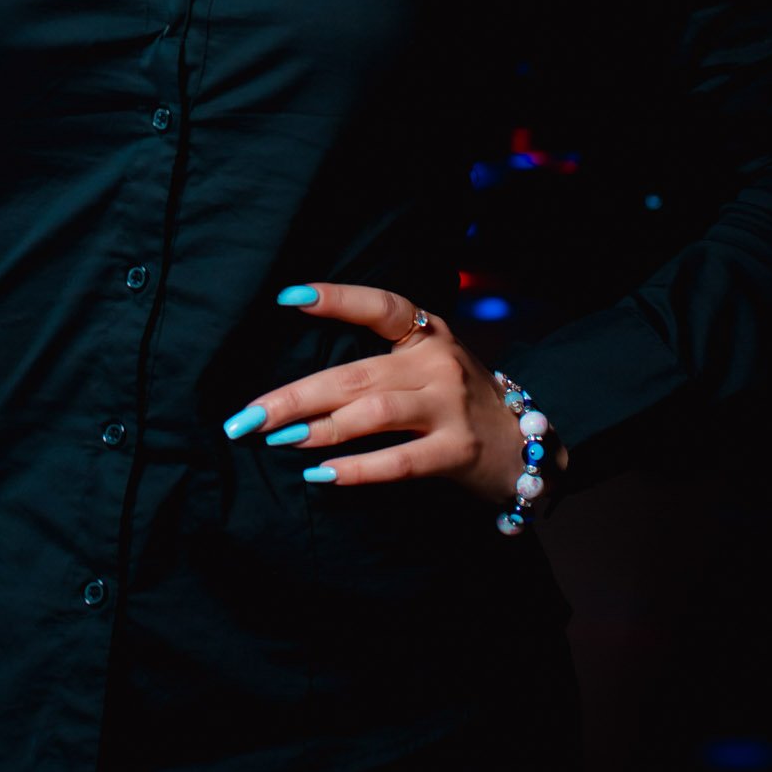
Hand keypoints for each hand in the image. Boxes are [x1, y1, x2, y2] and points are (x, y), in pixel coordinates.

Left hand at [222, 283, 567, 505]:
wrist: (524, 445)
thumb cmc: (454, 402)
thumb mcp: (425, 366)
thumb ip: (375, 365)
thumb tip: (295, 390)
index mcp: (427, 335)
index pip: (381, 306)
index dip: (337, 299)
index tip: (288, 296)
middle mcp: (438, 364)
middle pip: (355, 375)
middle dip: (294, 396)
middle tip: (247, 416)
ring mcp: (449, 407)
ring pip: (373, 413)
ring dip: (318, 429)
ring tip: (277, 440)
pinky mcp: (456, 451)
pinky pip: (398, 460)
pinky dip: (356, 469)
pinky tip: (320, 475)